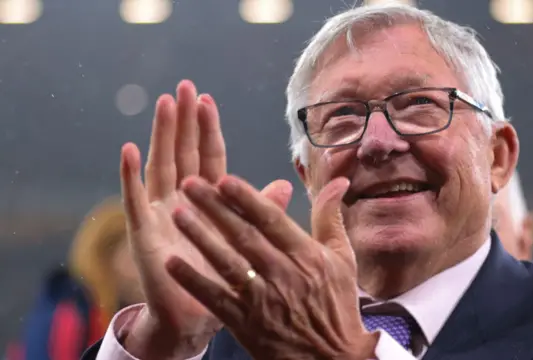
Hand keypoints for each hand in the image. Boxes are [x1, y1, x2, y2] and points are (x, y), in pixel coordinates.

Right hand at [120, 80, 291, 358]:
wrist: (198, 316)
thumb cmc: (224, 276)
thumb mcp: (247, 238)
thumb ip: (261, 210)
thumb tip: (285, 184)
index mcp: (208, 201)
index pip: (209, 157)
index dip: (209, 129)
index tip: (209, 100)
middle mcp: (181, 200)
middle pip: (184, 152)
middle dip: (185, 120)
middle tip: (185, 87)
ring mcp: (159, 213)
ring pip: (161, 165)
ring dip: (162, 135)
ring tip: (164, 104)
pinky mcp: (143, 232)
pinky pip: (134, 200)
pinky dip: (130, 175)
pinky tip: (129, 149)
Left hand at [165, 175, 377, 359]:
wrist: (332, 358)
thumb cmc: (337, 304)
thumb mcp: (342, 258)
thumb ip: (331, 217)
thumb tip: (337, 180)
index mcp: (306, 256)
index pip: (272, 220)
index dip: (247, 198)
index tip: (224, 179)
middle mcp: (282, 274)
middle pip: (243, 235)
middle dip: (215, 208)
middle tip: (189, 183)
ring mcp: (262, 300)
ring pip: (226, 263)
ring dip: (200, 237)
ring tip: (177, 213)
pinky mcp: (245, 323)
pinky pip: (215, 299)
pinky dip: (193, 281)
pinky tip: (171, 263)